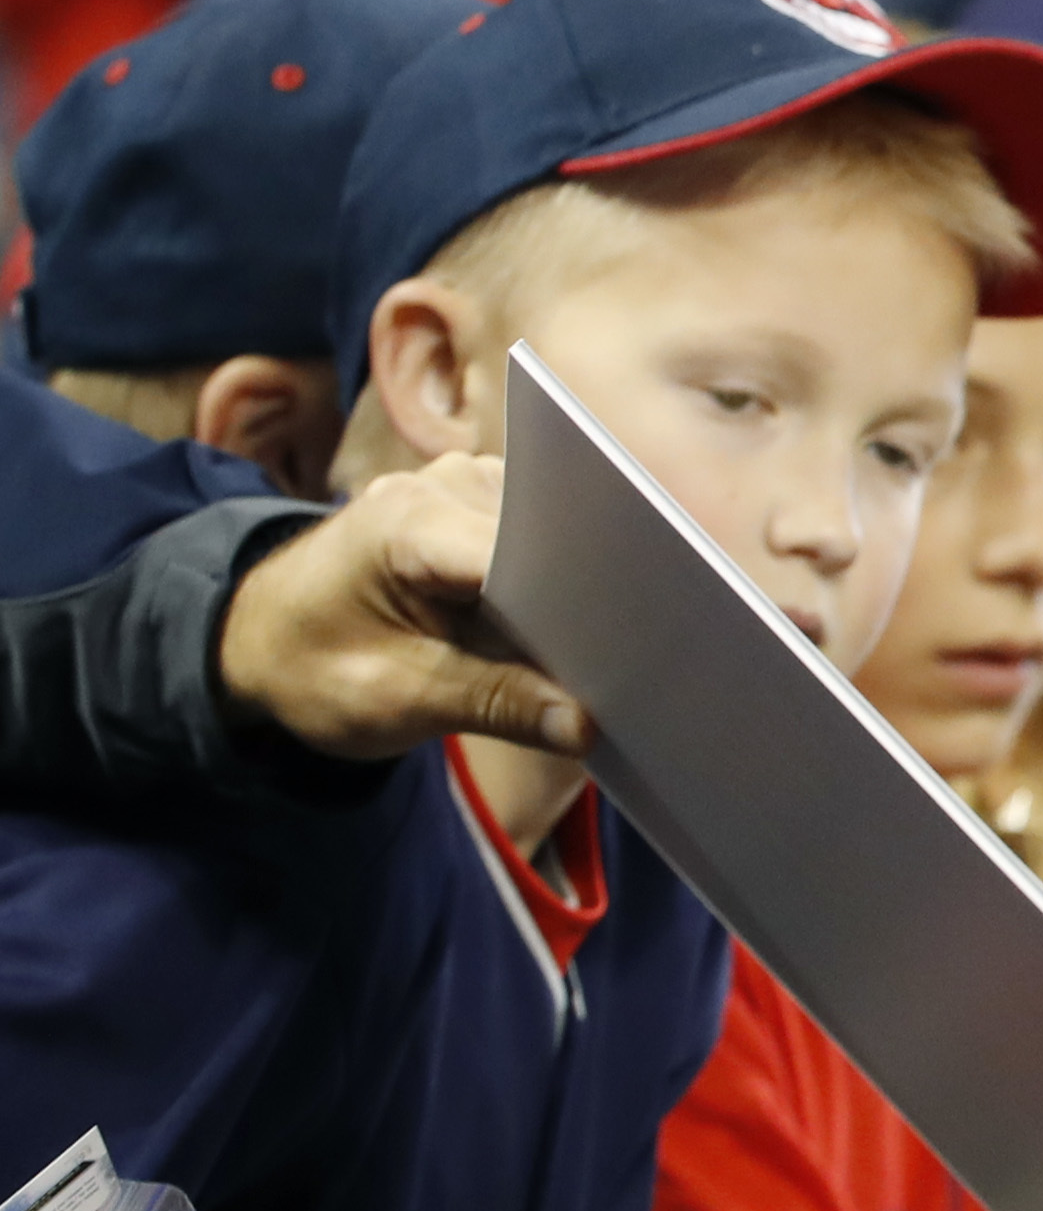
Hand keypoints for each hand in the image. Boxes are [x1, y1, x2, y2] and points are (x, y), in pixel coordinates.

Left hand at [214, 456, 586, 761]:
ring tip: (586, 667)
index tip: (619, 666)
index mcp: (410, 521)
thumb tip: (587, 726)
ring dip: (572, 603)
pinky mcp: (483, 505)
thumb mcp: (393, 699)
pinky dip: (556, 593)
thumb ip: (494, 704)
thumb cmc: (310, 666)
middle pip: (550, 541)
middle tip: (613, 684)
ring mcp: (467, 486)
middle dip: (580, 611)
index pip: (526, 554)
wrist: (257, 637)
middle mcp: (446, 484)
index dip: (576, 608)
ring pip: (557, 542)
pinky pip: (545, 544)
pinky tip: (561, 640)